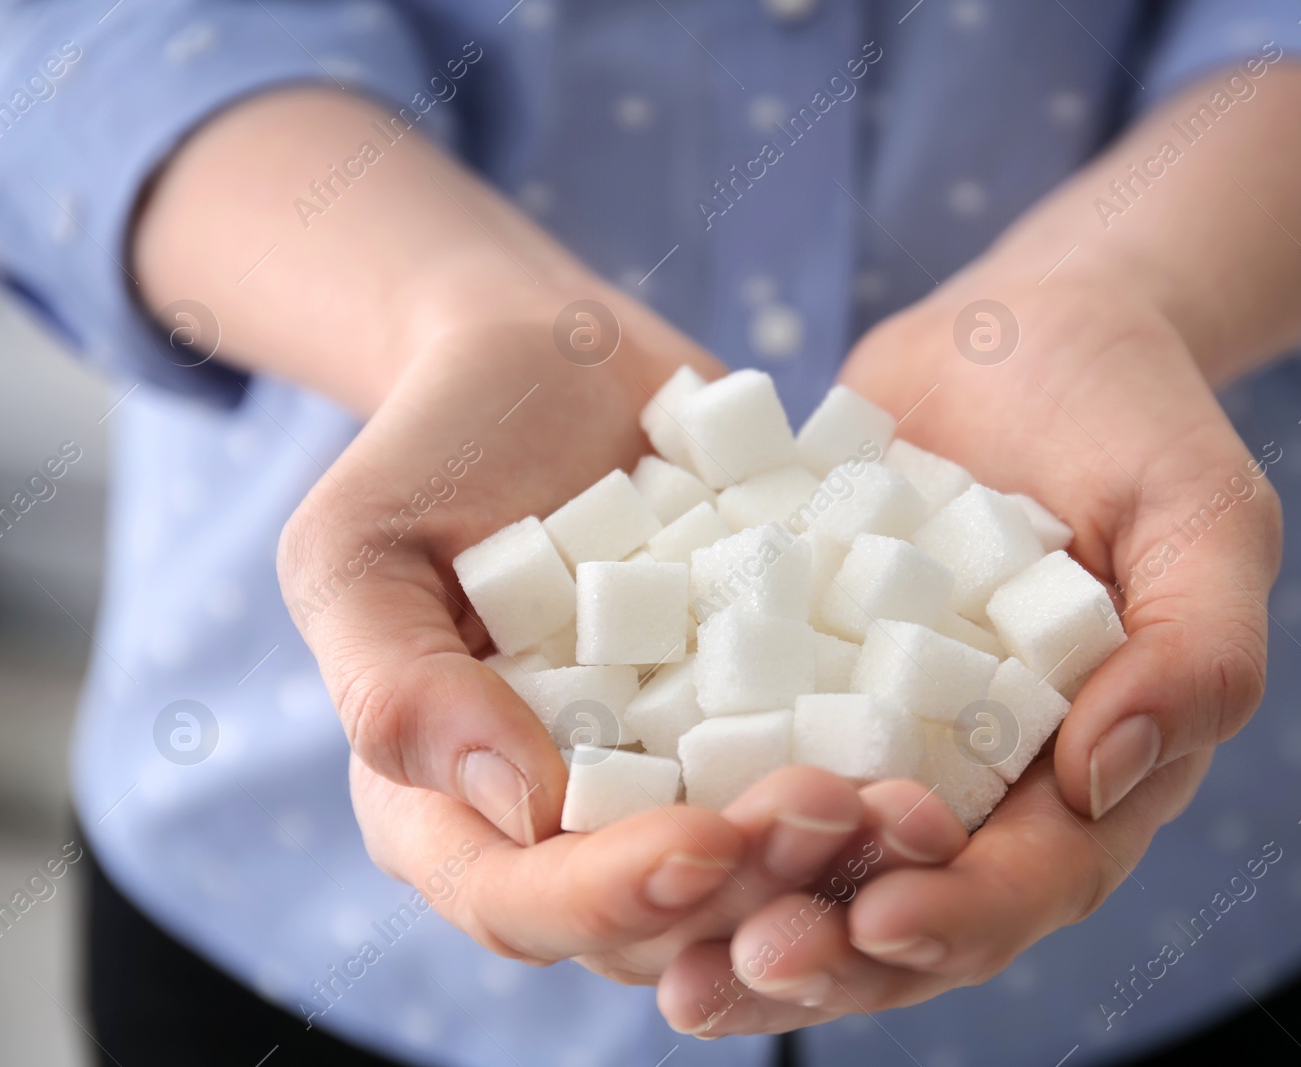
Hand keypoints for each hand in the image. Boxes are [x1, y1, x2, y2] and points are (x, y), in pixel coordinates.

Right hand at [275, 285, 967, 982]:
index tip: (703, 840)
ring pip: (760, 875)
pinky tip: (942, 757)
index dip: (610, 899)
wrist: (553, 362)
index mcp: (452, 809)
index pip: (522, 905)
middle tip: (836, 808)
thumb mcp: (358, 545)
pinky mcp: (760, 724)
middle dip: (753, 889)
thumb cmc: (434, 449)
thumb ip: (392, 683)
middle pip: (661, 918)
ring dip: (838, 860)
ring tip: (908, 804)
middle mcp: (572, 824)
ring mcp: (676, 779)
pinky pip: (823, 777)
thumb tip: (510, 808)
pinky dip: (882, 783)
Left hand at [655, 277, 1280, 1033]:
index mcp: (1091, 772)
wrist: (1020, 338)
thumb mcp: (1204, 515)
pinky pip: (745, 766)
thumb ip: (1198, 651)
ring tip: (674, 967)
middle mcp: (982, 782)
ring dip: (751, 921)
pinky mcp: (802, 686)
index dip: (963, 913)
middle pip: (912, 905)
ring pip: (819, 866)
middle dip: (835, 953)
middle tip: (746, 964)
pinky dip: (695, 817)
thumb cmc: (1134, 419)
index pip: (1035, 877)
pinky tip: (619, 841)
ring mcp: (885, 740)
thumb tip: (1108, 779)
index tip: (880, 918)